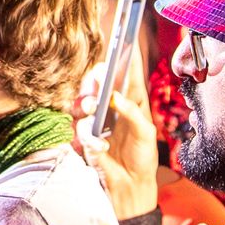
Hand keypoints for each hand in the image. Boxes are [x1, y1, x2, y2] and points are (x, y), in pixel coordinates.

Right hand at [79, 42, 160, 220]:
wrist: (128, 186)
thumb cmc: (142, 158)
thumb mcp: (145, 134)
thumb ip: (132, 112)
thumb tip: (114, 96)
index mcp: (133, 101)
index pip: (128, 73)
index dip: (126, 55)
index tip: (123, 38)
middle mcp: (114, 106)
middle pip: (100, 81)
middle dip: (96, 78)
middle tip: (96, 81)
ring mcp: (98, 119)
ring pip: (84, 99)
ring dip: (86, 103)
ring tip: (91, 108)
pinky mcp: (86, 135)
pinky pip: (79, 125)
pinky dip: (88, 135)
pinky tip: (101, 146)